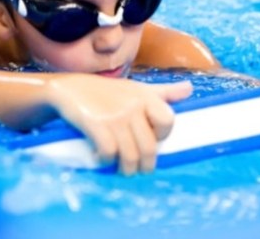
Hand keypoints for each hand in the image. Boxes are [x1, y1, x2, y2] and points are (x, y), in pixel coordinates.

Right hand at [47, 74, 192, 174]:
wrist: (69, 88)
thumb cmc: (106, 91)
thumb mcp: (136, 88)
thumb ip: (163, 92)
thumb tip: (190, 89)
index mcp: (145, 97)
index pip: (168, 121)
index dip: (162, 136)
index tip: (152, 141)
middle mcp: (133, 106)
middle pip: (149, 147)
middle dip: (145, 165)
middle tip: (137, 169)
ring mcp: (114, 116)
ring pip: (130, 155)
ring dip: (126, 169)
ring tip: (122, 170)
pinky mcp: (96, 124)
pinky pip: (108, 152)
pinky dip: (105, 161)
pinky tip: (101, 159)